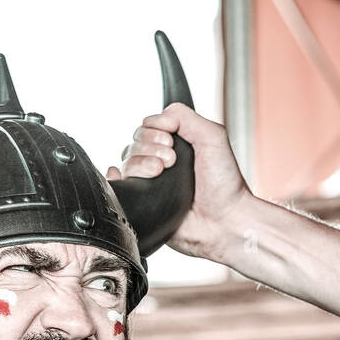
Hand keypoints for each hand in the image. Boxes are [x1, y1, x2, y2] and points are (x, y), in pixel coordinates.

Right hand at [105, 102, 252, 260]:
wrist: (222, 222)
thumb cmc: (224, 185)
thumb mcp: (213, 137)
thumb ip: (186, 117)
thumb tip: (158, 118)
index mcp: (176, 144)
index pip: (149, 125)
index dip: (156, 131)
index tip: (172, 144)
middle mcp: (161, 161)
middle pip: (135, 141)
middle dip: (149, 147)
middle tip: (171, 161)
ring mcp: (151, 181)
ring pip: (126, 160)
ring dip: (139, 163)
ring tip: (160, 172)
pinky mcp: (143, 201)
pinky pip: (118, 184)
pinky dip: (115, 176)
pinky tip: (123, 176)